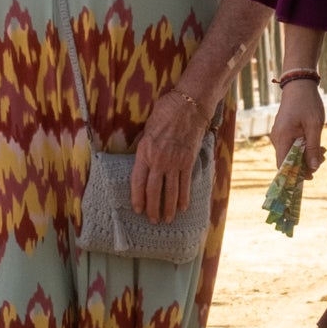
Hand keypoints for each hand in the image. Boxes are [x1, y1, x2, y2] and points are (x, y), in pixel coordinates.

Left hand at [128, 89, 211, 224]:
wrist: (188, 106)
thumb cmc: (165, 113)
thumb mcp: (147, 130)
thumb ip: (145, 148)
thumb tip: (143, 161)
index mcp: (144, 152)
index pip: (138, 181)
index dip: (137, 198)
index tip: (138, 210)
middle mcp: (159, 160)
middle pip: (153, 190)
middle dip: (153, 208)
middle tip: (153, 220)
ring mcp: (175, 162)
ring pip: (170, 191)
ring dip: (168, 207)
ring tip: (167, 219)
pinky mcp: (189, 161)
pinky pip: (185, 183)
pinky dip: (184, 197)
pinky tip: (182, 207)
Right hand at [270, 78, 326, 177]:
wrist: (299, 84)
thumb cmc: (308, 103)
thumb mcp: (314, 126)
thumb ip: (313, 147)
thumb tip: (314, 168)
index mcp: (282, 138)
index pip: (283, 165)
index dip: (295, 174)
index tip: (311, 177)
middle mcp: (277, 139)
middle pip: (288, 161)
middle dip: (305, 164)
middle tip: (323, 157)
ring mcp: (279, 135)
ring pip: (291, 154)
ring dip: (306, 155)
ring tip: (323, 149)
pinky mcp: (284, 132)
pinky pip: (292, 146)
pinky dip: (303, 148)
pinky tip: (316, 143)